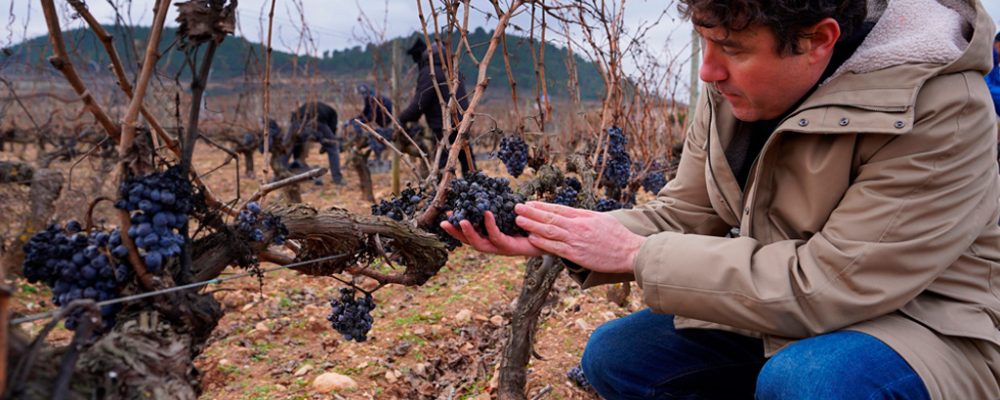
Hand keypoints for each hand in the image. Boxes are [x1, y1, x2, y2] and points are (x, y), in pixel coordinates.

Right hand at [440, 211, 544, 256]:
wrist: (551, 236)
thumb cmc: (531, 223)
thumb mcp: (512, 211)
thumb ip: (501, 205)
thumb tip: (490, 190)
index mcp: (492, 238)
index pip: (470, 235)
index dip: (457, 228)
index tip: (446, 217)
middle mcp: (495, 245)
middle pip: (470, 242)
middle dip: (456, 233)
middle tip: (445, 222)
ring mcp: (502, 249)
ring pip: (481, 244)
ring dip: (469, 233)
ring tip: (461, 221)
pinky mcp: (512, 248)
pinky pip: (498, 237)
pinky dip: (490, 226)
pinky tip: (487, 214)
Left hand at [514, 201, 644, 273]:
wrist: (630, 251)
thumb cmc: (617, 236)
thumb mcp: (601, 219)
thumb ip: (584, 216)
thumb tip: (569, 213)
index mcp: (584, 216)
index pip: (559, 209)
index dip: (542, 206)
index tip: (529, 202)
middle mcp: (578, 227)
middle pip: (551, 218)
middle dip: (532, 212)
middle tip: (517, 207)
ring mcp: (577, 241)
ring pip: (550, 231)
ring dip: (533, 225)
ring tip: (519, 220)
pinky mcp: (577, 255)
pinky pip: (556, 248)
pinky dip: (542, 242)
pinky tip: (532, 238)